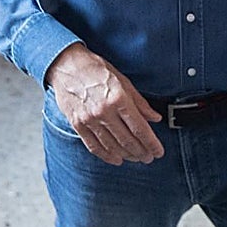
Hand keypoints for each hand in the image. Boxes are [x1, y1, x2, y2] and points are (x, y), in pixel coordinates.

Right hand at [44, 43, 164, 165]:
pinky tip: (116, 159)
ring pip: (112, 146)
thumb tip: (155, 118)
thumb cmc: (97, 71)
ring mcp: (89, 120)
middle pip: (127, 140)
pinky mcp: (77, 125)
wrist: (67, 66)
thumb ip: (140, 102)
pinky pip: (94, 146)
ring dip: (127, 155)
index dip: (151, 143)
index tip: (159, 152)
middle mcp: (104, 112)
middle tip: (149, 157)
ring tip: (136, 158)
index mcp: (119, 99)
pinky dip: (107, 156)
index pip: (140, 128)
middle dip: (141, 152)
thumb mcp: (124, 81)